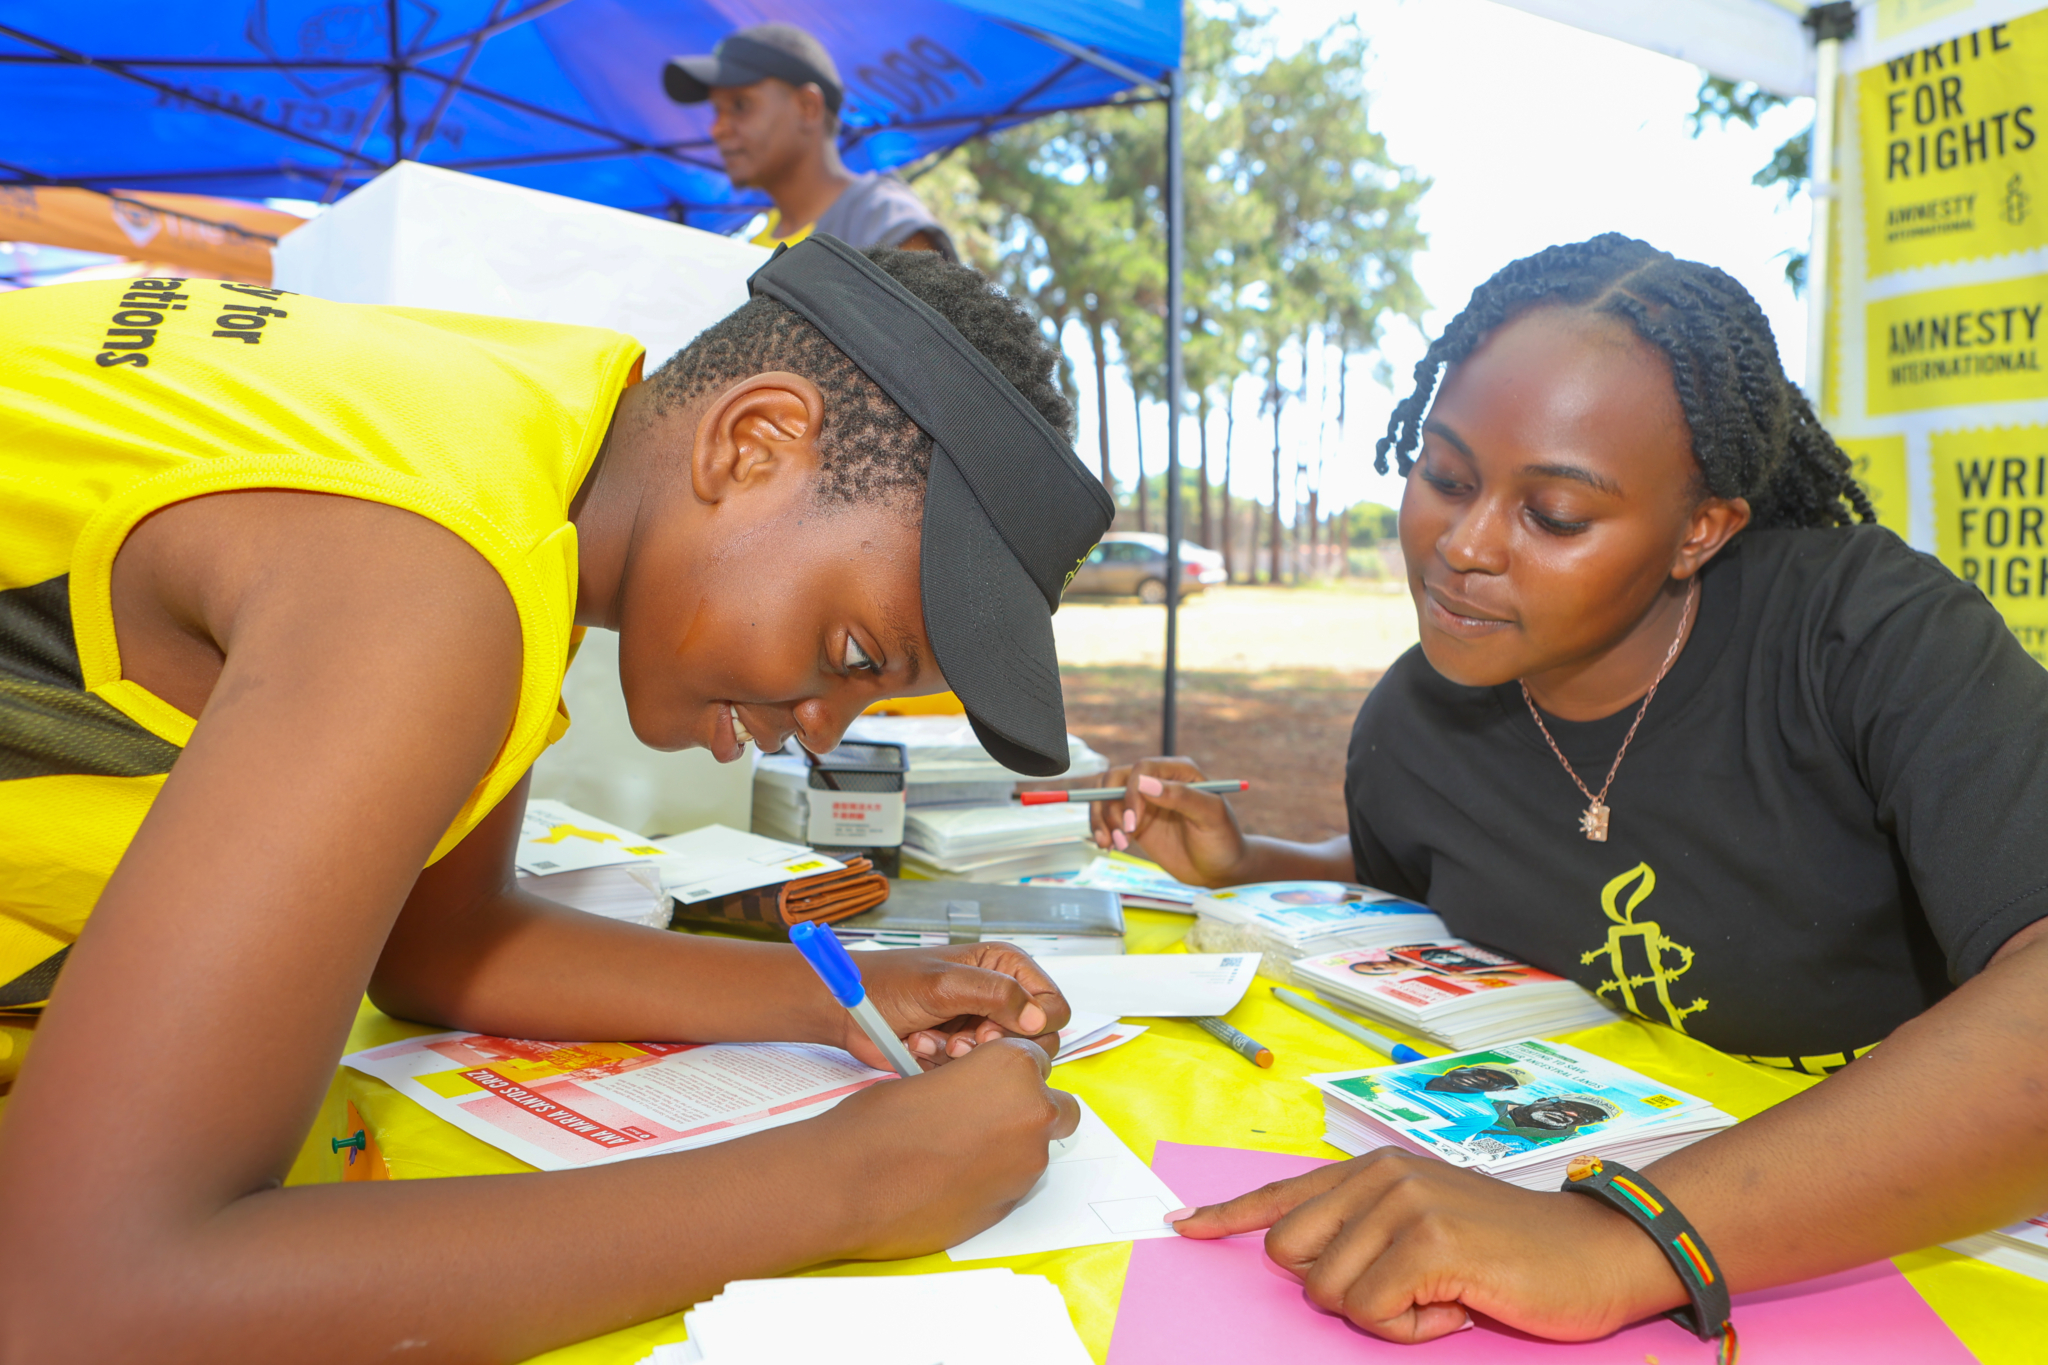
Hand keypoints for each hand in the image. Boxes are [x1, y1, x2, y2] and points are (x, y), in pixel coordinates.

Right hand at [818, 1037, 1081, 1259]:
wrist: (853, 1185)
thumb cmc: (878, 1126)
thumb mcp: (928, 1076)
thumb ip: (969, 1082)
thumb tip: (975, 1094)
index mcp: (1012, 1068)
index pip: (1036, 1059)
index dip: (1010, 1070)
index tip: (990, 1081)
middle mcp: (1032, 1113)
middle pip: (1056, 1106)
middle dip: (1030, 1108)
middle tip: (987, 1115)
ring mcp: (1027, 1164)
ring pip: (1038, 1147)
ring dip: (1012, 1145)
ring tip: (959, 1151)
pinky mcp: (1012, 1204)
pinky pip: (1016, 1182)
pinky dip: (995, 1177)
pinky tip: (954, 1178)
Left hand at [845, 941, 1070, 1066]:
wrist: (849, 1009)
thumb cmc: (890, 983)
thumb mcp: (946, 983)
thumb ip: (997, 995)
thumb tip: (1039, 1018)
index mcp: (1007, 967)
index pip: (1054, 1006)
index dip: (1033, 1025)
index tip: (992, 1028)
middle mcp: (1002, 996)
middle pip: (1037, 1040)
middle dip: (995, 1046)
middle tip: (961, 1040)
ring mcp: (983, 1025)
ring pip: (1006, 1061)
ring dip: (966, 1056)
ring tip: (933, 1040)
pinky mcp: (964, 1051)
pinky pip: (977, 1073)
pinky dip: (948, 1064)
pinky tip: (922, 1046)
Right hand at [1088, 757, 1249, 887]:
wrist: (1221, 869)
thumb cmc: (1223, 840)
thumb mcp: (1210, 817)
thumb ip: (1182, 797)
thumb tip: (1146, 784)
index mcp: (1178, 772)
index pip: (1141, 769)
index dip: (1130, 793)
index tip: (1132, 823)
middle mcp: (1157, 782)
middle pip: (1115, 779)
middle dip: (1110, 806)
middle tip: (1120, 835)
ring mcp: (1144, 802)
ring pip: (1106, 798)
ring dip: (1101, 819)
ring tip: (1110, 845)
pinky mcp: (1135, 822)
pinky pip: (1108, 818)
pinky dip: (1101, 829)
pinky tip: (1108, 846)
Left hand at [1171, 1150, 1686, 1342]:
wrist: (1596, 1254)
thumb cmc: (1510, 1253)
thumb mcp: (1426, 1222)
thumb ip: (1366, 1229)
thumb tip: (1303, 1262)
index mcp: (1373, 1170)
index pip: (1282, 1193)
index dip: (1228, 1217)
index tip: (1185, 1228)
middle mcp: (1379, 1175)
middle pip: (1291, 1256)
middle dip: (1336, 1292)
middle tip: (1404, 1289)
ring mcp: (1403, 1203)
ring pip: (1332, 1294)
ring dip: (1385, 1317)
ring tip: (1443, 1293)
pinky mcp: (1429, 1242)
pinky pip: (1373, 1313)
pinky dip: (1413, 1329)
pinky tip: (1460, 1304)